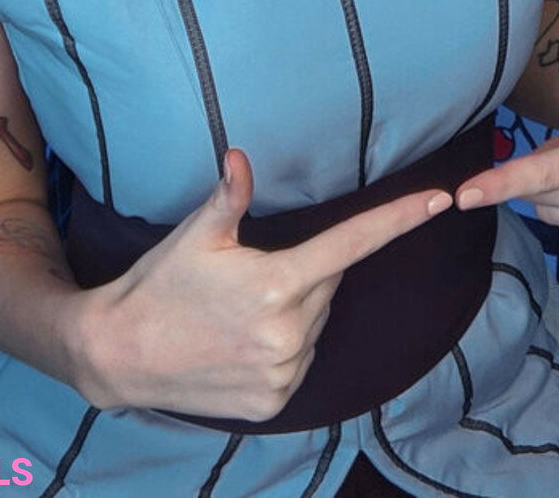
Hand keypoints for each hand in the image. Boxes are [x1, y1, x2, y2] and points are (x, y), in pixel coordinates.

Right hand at [68, 148, 451, 420]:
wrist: (118, 354)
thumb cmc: (159, 284)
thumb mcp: (195, 235)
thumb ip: (228, 196)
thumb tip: (241, 157)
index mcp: (278, 283)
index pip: (354, 242)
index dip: (400, 218)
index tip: (441, 200)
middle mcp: (291, 332)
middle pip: (328, 283)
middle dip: (306, 270)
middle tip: (254, 271)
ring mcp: (285, 373)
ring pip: (315, 323)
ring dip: (295, 309)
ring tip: (239, 310)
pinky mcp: (275, 402)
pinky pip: (300, 360)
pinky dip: (284, 345)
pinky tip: (243, 341)